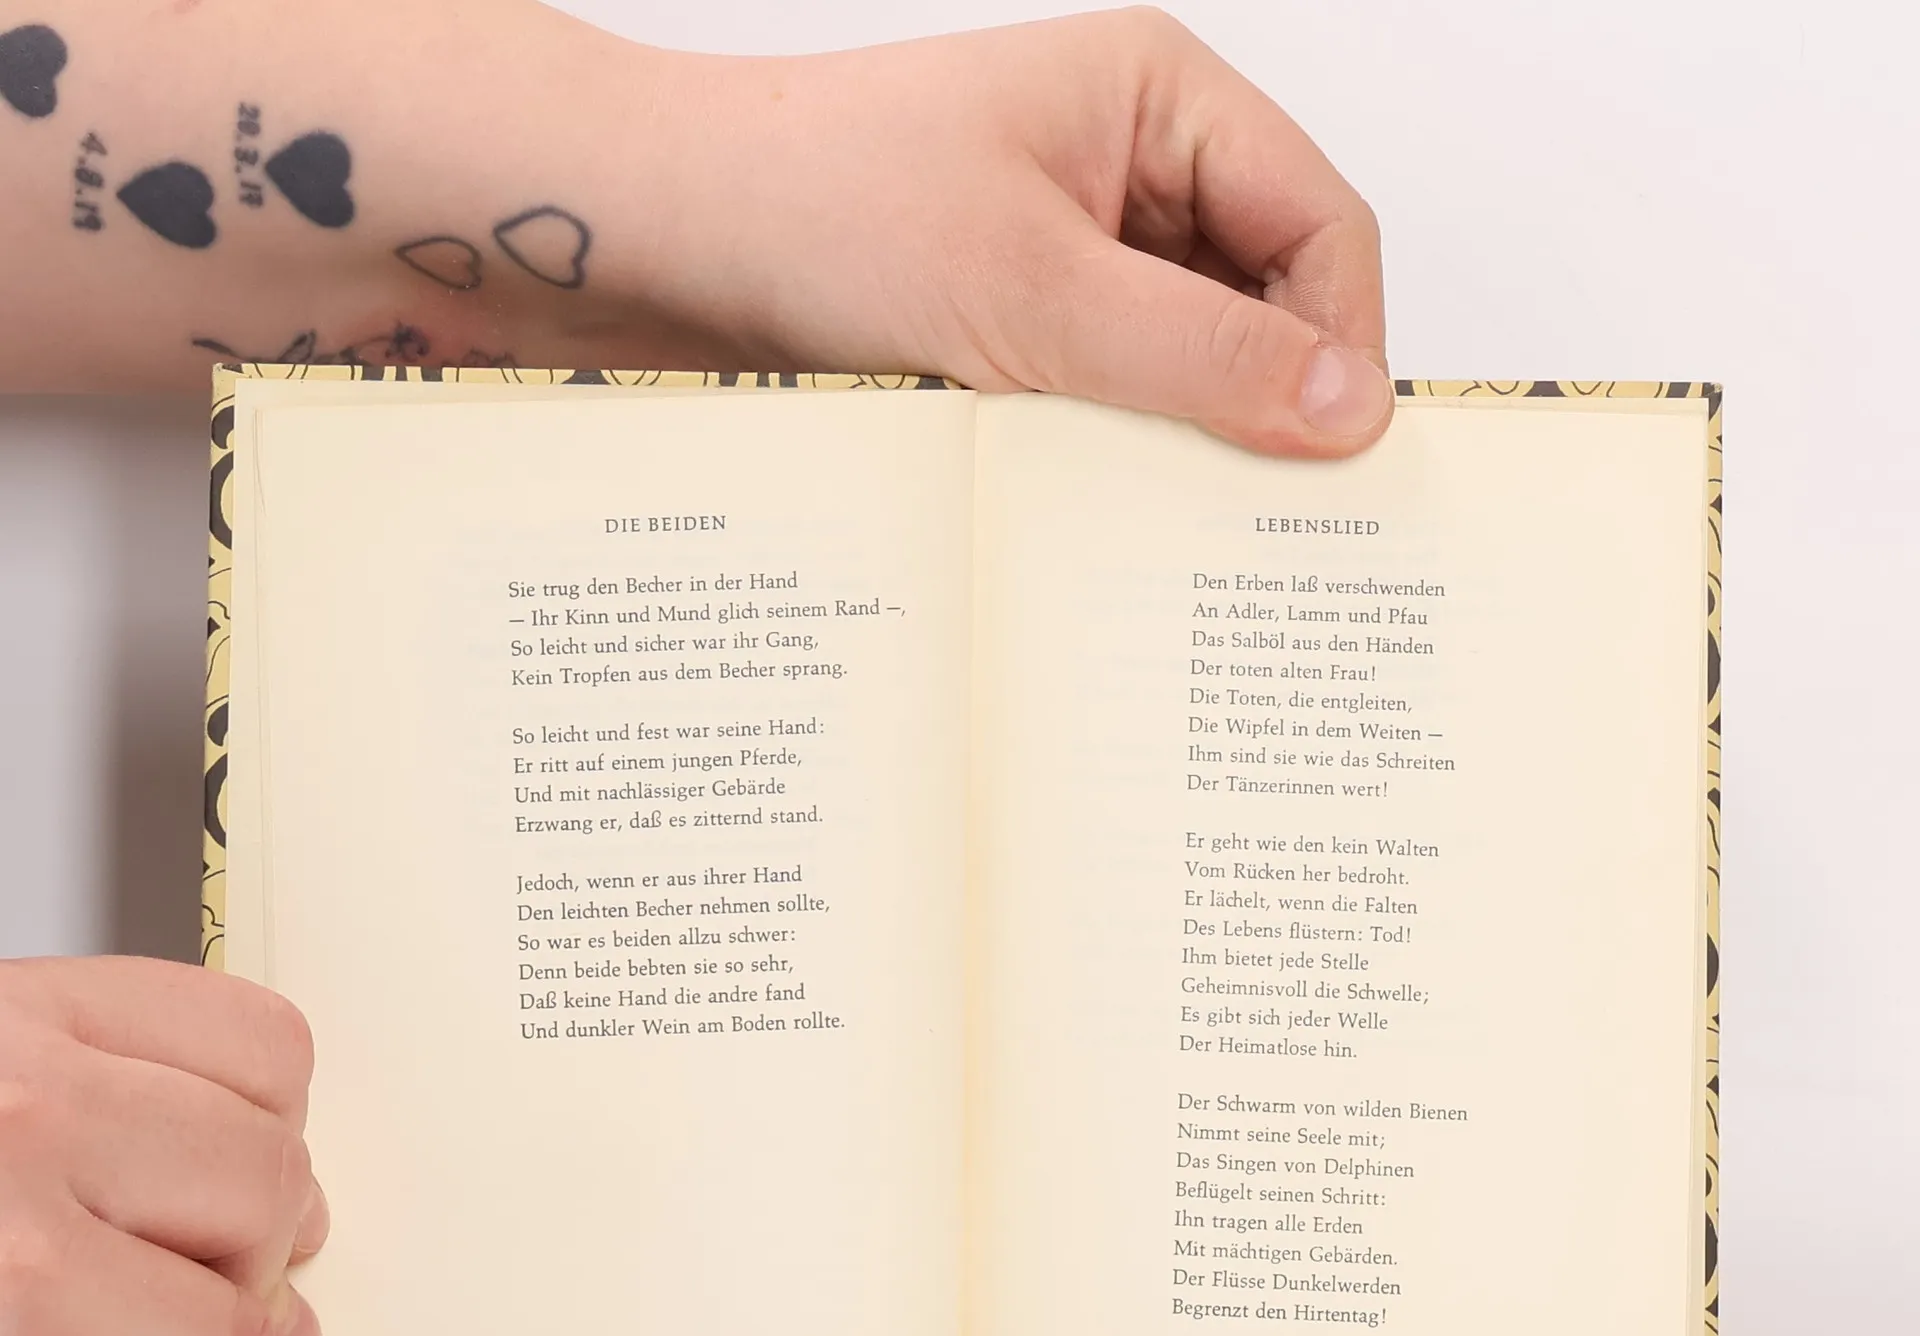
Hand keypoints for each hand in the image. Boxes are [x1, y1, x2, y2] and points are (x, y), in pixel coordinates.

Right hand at [0, 958, 324, 1335]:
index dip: (273, 1132)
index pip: (257, 1049)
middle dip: (257, 1275)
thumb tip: (287, 1220)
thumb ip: (92, 1120)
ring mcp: (16, 1290)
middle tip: (224, 1315)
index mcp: (12, 1037)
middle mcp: (21, 1139)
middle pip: (270, 1192)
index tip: (244, 1191)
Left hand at [620, 8, 1389, 455]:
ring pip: (1191, 358)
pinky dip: (1119, 448)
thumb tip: (1350, 409)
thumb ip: (1198, 353)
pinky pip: (1116, 393)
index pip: (1321, 227)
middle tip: (1261, 516)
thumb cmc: (818, 208)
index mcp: (1161, 100)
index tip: (1333, 460)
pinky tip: (1100, 500)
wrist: (664, 242)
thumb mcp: (1031, 292)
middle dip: (1267, 401)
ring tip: (1165, 512)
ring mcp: (1077, 248)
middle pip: (1268, 299)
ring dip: (1185, 435)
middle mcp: (1132, 167)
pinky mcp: (1023, 321)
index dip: (1343, 344)